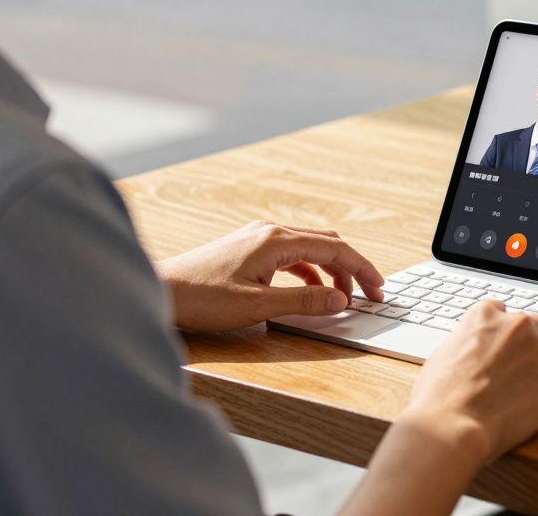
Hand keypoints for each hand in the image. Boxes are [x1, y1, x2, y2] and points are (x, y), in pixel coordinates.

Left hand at [152, 221, 382, 331]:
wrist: (158, 290)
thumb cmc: (202, 298)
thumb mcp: (258, 305)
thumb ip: (304, 302)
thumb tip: (341, 300)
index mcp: (277, 240)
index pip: (336, 250)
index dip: (363, 270)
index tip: (379, 290)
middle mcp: (270, 232)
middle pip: (327, 244)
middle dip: (352, 268)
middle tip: (369, 294)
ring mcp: (258, 239)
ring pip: (310, 249)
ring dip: (331, 272)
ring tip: (342, 298)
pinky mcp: (249, 250)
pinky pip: (292, 256)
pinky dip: (310, 273)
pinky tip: (310, 292)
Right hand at [399, 301, 537, 463]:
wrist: (451, 424)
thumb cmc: (439, 397)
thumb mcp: (444, 354)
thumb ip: (468, 343)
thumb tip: (473, 351)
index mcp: (486, 315)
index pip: (507, 311)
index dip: (509, 332)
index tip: (508, 346)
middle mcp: (518, 326)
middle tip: (530, 366)